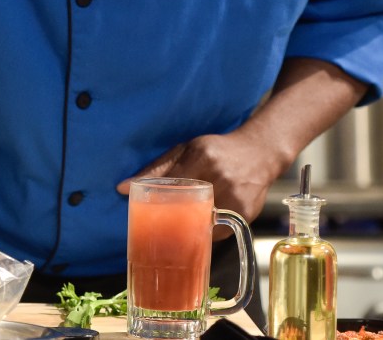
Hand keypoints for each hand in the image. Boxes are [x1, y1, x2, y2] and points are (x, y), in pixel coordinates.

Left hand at [116, 131, 285, 224]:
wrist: (260, 153)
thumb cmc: (218, 150)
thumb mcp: (187, 149)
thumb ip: (157, 168)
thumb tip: (121, 188)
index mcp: (203, 156)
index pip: (172, 185)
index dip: (156, 205)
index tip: (143, 217)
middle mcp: (221, 176)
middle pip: (185, 210)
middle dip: (170, 224)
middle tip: (158, 232)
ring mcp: (236, 197)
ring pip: (201, 225)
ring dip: (188, 230)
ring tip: (179, 230)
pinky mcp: (246, 213)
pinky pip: (218, 233)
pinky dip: (207, 232)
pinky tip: (203, 224)